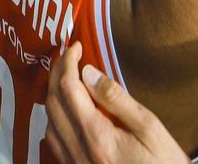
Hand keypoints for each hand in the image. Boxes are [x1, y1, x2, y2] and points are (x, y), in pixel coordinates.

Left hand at [45, 43, 188, 163]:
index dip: (68, 62)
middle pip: (52, 104)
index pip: (68, 89)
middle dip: (57, 74)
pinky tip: (68, 113)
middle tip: (69, 56)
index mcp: (97, 136)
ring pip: (49, 124)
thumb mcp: (149, 126)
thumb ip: (116, 98)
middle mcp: (78, 151)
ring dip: (53, 97)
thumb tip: (88, 72)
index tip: (77, 46)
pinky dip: (55, 120)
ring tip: (68, 79)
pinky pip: (55, 144)